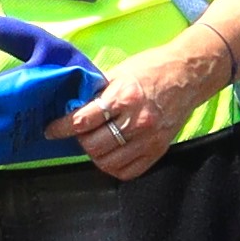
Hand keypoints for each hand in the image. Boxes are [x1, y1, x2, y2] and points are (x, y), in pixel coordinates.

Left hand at [68, 24, 230, 182]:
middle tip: (78, 134)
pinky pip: (130, 171)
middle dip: (79, 141)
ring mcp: (149, 138)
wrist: (188, 75)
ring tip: (94, 144)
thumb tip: (69, 104)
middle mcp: (136, 121)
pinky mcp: (160, 149)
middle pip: (94, 145)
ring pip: (109, 162)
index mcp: (123, 98)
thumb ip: (95, 91)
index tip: (50, 130)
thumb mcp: (118, 72)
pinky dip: (114, 167)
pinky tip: (110, 156)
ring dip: (95, 156)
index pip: (82, 121)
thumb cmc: (151, 69)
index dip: (61, 128)